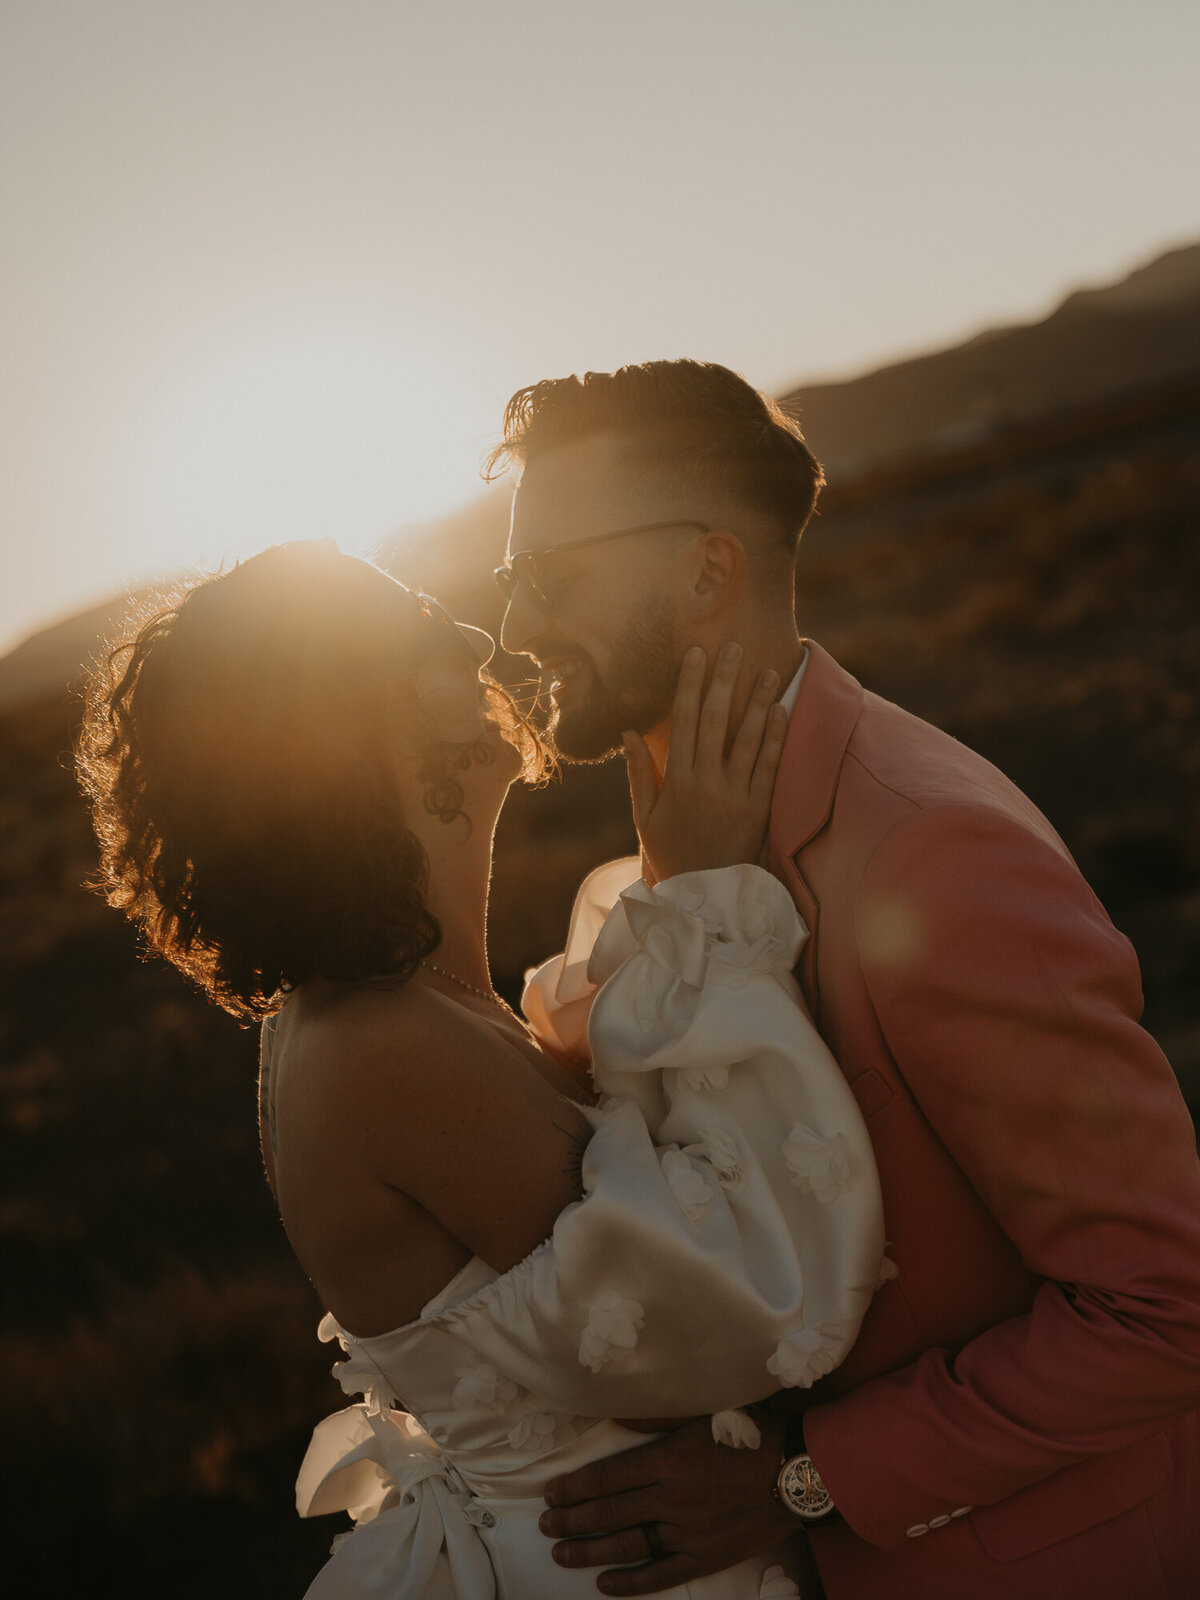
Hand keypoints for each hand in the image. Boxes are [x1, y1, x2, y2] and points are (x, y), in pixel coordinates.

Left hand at [539, 1413, 798, 1594]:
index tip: (551, 1493)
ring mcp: (688, 1532)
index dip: (574, 1487)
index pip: (607, 1477)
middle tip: (546, 1525)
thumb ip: (656, 1417)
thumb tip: (615, 1420)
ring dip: (590, 1551)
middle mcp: (672, 1498)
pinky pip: (661, 1575)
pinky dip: (631, 1582)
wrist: (796, 1474)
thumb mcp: (702, 1413)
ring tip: (561, 1553)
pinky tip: (605, 1584)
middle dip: (571, 1520)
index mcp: (668, 1459)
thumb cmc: (750, 1436)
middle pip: (609, 1513)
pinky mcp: (705, 1557)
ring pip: (627, 1545)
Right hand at [624, 644, 786, 883]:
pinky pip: (769, 767)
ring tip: (767, 669)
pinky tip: (780, 711)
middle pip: (717, 720)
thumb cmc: (670, 854)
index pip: (684, 721)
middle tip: (734, 646)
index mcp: (676, 781)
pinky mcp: (759, 809)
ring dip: (758, 701)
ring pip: (747, 739)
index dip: (690, 684)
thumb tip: (629, 731)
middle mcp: (706, 783)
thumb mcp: (645, 817)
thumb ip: (639, 773)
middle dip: (725, 680)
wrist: (703, 899)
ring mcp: (735, 795)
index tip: (696, 654)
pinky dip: (774, 738)